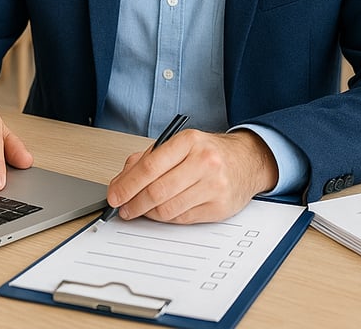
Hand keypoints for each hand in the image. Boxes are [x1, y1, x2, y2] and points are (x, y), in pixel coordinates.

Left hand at [105, 129, 278, 223]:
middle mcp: (204, 161)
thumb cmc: (207, 153)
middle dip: (134, 204)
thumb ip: (146, 160)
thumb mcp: (178, 146)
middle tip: (124, 209)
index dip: (127, 185)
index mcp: (188, 141)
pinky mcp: (219, 207)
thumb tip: (120, 184)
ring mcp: (214, 185)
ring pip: (168, 209)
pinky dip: (167, 218)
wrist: (246, 161)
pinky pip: (182, 219)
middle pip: (157, 191)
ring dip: (149, 213)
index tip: (114, 196)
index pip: (149, 166)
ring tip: (142, 210)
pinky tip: (163, 211)